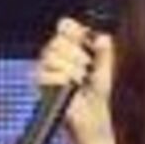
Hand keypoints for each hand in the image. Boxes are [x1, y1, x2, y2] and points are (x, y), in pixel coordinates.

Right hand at [34, 16, 116, 143]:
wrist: (90, 118)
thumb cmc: (96, 94)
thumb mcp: (104, 70)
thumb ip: (104, 53)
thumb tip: (104, 37)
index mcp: (71, 46)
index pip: (64, 25)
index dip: (73, 29)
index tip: (84, 37)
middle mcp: (56, 53)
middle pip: (57, 40)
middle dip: (76, 54)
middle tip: (86, 67)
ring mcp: (46, 67)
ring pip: (51, 56)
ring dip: (71, 69)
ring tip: (80, 80)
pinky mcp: (40, 83)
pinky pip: (45, 73)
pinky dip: (61, 80)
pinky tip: (70, 86)